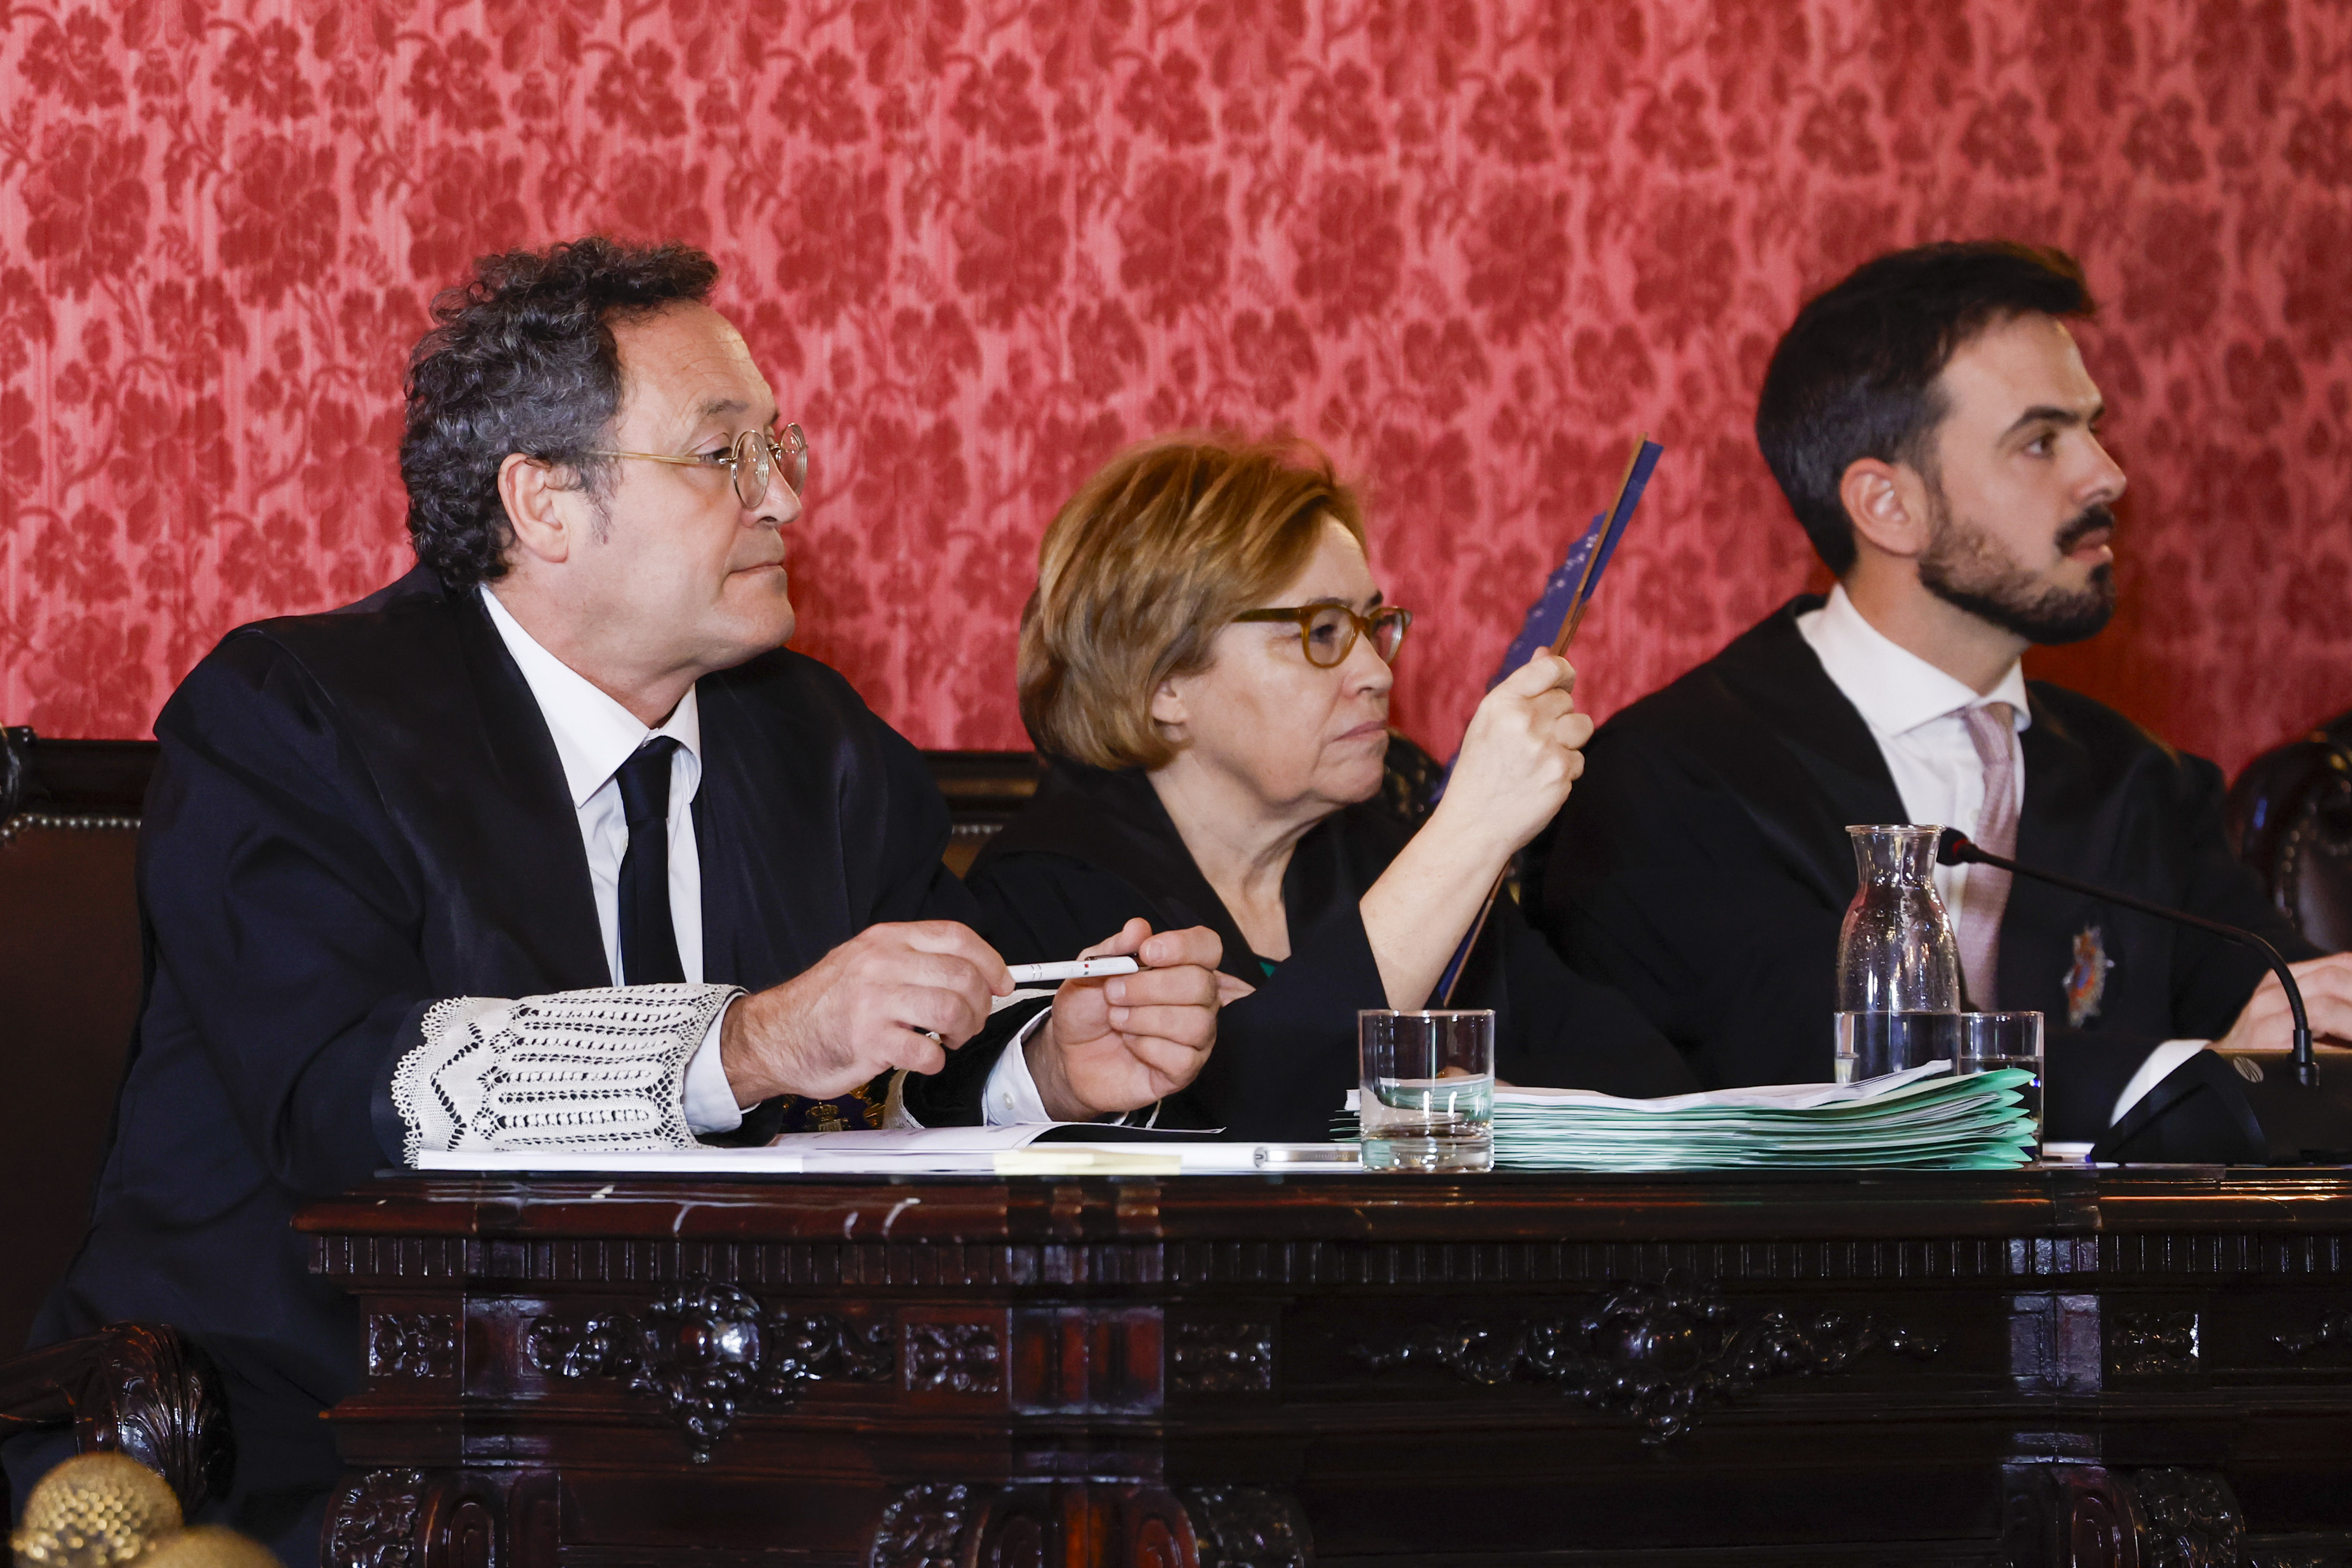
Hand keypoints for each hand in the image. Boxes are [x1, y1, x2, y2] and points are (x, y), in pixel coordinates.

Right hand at [719, 921, 1011, 1104]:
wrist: (775, 1035)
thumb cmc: (824, 1004)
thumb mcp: (865, 961)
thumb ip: (911, 959)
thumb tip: (968, 968)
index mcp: (885, 940)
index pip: (956, 936)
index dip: (990, 960)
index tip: (1001, 981)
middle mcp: (881, 964)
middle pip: (962, 975)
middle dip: (979, 1005)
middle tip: (970, 1021)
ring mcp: (874, 1001)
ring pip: (951, 1009)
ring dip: (963, 1031)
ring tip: (951, 1039)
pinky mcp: (868, 1040)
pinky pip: (926, 1051)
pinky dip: (935, 1060)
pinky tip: (924, 1059)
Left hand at [1026, 918, 1222, 1120]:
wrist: (1069, 1056)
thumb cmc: (1087, 1011)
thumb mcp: (1089, 973)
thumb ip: (1114, 950)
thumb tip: (1139, 928)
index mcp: (1179, 966)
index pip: (1207, 946)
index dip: (1184, 946)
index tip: (1148, 952)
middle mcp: (1196, 1000)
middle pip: (1202, 984)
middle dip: (1151, 987)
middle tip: (1113, 993)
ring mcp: (1195, 1036)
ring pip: (1196, 1022)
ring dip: (1145, 1018)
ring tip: (1117, 1019)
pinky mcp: (1184, 1070)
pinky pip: (1183, 1057)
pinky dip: (1147, 1047)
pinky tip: (1130, 1044)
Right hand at [1428, 651, 1591, 860]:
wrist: (1474, 824)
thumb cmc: (1479, 770)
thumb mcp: (1488, 722)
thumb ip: (1521, 687)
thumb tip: (1549, 652)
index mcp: (1501, 703)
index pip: (1550, 668)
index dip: (1563, 672)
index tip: (1563, 680)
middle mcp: (1523, 721)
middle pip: (1566, 700)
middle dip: (1557, 716)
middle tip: (1534, 738)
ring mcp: (1544, 748)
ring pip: (1582, 726)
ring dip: (1569, 739)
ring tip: (1542, 757)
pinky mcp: (1561, 774)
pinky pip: (1579, 759)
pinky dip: (1565, 769)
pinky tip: (1540, 780)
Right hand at [2214, 953, 2351, 1054]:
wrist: (2223, 1075)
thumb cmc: (2268, 1052)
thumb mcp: (2301, 1023)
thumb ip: (2333, 1013)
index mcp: (2287, 980)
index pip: (2341, 963)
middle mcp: (2276, 987)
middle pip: (2337, 974)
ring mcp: (2268, 1009)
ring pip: (2329, 993)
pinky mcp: (2267, 1032)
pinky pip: (2316, 1019)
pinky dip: (2345, 1030)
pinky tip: (2349, 1048)